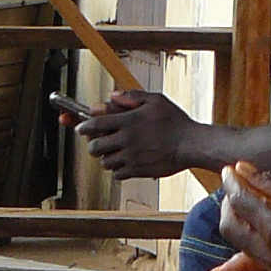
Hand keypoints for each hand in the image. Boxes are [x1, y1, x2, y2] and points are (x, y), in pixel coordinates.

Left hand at [76, 88, 197, 177]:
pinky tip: (126, 162)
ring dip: (106, 158)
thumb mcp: (156, 100)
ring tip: (115, 152)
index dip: (82, 126)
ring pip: (104, 162)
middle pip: (94, 146)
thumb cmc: (175, 121)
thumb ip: (132, 96)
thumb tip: (111, 96)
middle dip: (93, 144)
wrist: (191, 145)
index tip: (80, 128)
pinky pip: (117, 174)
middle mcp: (127, 140)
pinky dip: (117, 170)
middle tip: (98, 142)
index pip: (95, 124)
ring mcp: (131, 157)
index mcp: (128, 121)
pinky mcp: (138, 170)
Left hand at [217, 163, 270, 270]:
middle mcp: (269, 251)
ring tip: (247, 199)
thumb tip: (243, 169)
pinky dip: (248, 232)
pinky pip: (250, 251)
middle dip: (228, 202)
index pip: (240, 201)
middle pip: (229, 225)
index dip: (232, 182)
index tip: (230, 169)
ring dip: (236, 218)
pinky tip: (260, 218)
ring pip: (236, 240)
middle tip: (237, 185)